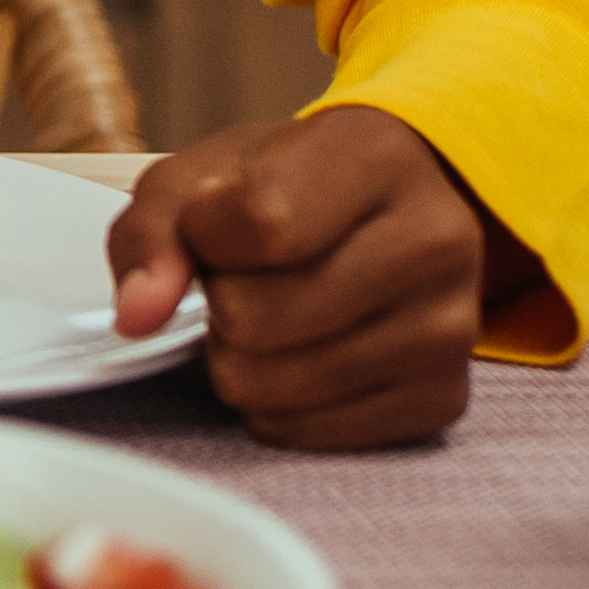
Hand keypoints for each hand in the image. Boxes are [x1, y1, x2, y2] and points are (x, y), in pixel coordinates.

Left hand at [105, 106, 498, 447]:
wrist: (387, 210)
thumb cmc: (290, 185)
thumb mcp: (206, 174)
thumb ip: (152, 230)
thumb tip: (137, 314)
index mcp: (378, 156)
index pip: (258, 223)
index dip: (203, 234)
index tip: (213, 224)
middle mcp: (435, 239)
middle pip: (257, 318)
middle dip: (219, 303)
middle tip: (245, 277)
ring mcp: (451, 327)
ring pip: (273, 385)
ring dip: (239, 358)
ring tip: (272, 313)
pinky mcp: (442, 398)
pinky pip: (301, 431)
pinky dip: (273, 404)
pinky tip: (300, 354)